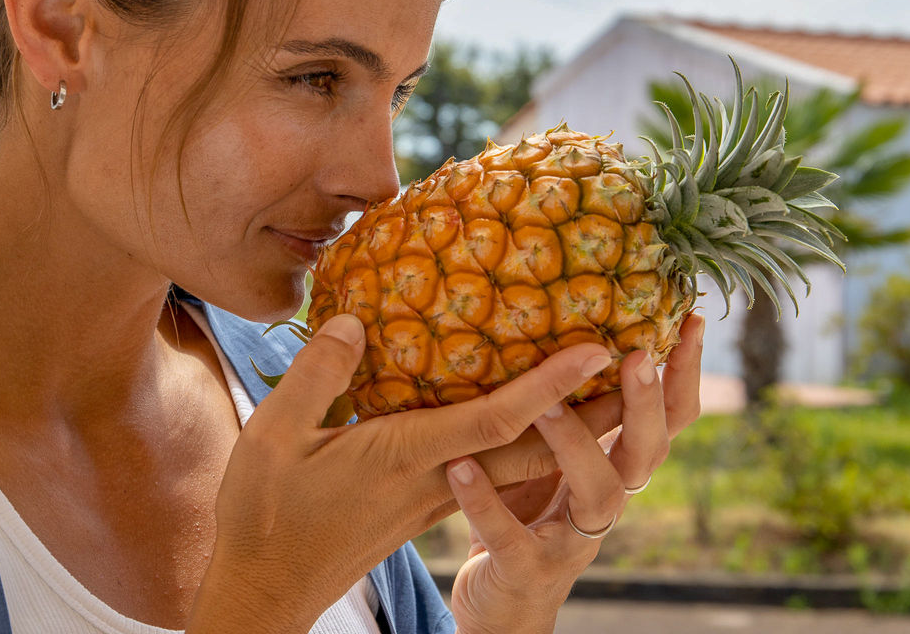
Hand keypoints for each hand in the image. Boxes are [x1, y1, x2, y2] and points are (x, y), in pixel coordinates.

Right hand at [185, 314, 619, 633]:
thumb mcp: (272, 437)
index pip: (497, 421)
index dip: (550, 385)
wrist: (265, 588)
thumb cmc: (264, 516)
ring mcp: (434, 497)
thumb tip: (353, 320)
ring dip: (571, 427)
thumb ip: (316, 375)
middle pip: (534, 449)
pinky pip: (494, 467)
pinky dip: (529, 439)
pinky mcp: (424, 504)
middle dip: (593, 411)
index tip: (598, 348)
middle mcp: (435, 480)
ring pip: (521, 462)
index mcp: (407, 460)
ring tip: (612, 382)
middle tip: (645, 366)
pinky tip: (534, 413)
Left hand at [443, 313, 705, 633]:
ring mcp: (572, 542)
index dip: (685, 374)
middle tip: (638, 355)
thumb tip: (546, 320)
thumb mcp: (542, 460)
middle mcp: (605, 504)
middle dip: (647, 405)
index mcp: (614, 470)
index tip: (692, 318)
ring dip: (576, 446)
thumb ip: (555, 408)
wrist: (499, 607)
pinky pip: (510, 538)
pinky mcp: (527, 570)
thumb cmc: (521, 516)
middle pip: (648, 454)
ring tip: (545, 405)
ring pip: (598, 496)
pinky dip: (484, 502)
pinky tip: (459, 469)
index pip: (668, 420)